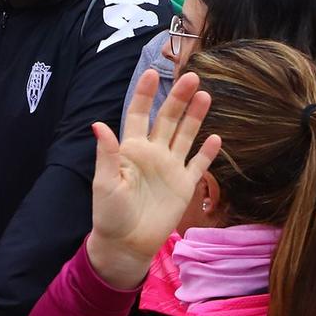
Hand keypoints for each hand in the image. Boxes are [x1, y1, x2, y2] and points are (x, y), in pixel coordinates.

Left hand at [86, 69, 220, 287]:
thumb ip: (106, 153)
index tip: (153, 73)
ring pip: (185, 136)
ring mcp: (169, 168)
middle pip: (167, 120)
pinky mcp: (184, 185)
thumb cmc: (109, 213)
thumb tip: (98, 124)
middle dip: (178, 98)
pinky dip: (207, 152)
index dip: (145, 95)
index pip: (137, 115)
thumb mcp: (104, 182)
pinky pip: (198, 165)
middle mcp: (152, 153)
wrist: (126, 242)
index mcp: (130, 149)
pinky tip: (217, 137)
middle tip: (193, 77)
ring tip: (206, 95)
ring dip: (195, 117)